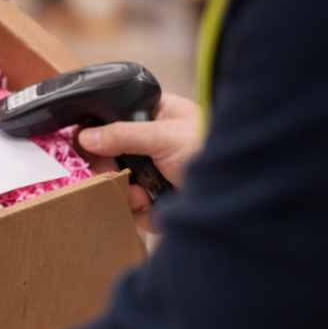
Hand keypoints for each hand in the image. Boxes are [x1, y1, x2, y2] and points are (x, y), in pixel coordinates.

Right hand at [78, 94, 202, 231]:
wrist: (241, 191)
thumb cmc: (210, 149)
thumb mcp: (164, 135)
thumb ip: (122, 134)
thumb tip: (86, 136)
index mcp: (159, 117)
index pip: (117, 120)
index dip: (101, 134)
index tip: (90, 146)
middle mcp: (155, 144)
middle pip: (114, 155)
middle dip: (111, 168)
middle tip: (112, 172)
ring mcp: (158, 173)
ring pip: (122, 184)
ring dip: (125, 191)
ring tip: (139, 194)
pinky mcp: (160, 202)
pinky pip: (135, 208)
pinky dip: (138, 211)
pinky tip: (149, 206)